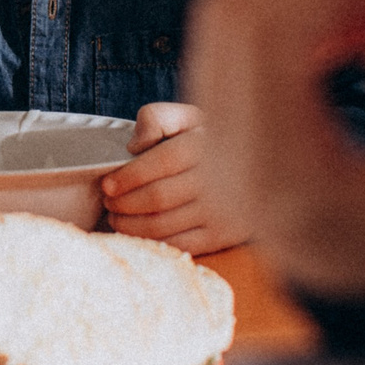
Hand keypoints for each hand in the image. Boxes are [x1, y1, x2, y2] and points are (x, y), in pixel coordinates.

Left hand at [100, 102, 250, 252]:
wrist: (257, 166)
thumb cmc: (209, 141)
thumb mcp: (187, 118)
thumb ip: (157, 118)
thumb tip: (136, 146)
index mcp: (205, 146)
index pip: (160, 163)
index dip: (128, 176)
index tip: (107, 184)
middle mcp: (217, 180)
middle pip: (157, 198)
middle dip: (123, 203)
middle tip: (109, 202)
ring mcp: (222, 212)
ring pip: (163, 225)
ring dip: (130, 225)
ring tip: (116, 218)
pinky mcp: (224, 236)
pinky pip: (179, 246)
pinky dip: (152, 242)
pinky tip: (138, 233)